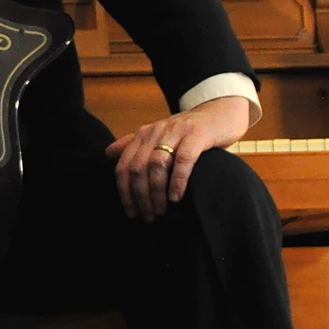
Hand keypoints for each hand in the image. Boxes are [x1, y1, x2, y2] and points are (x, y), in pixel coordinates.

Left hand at [104, 96, 251, 221]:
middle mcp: (156, 131)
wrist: (220, 113)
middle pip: (138, 168)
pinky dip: (177, 181)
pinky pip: (183, 160)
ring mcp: (176, 131)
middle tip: (148, 216)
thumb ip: (133, 145)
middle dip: (140, 196)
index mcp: (143, 134)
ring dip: (156, 192)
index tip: (131, 211)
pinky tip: (176, 197)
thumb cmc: (188, 132)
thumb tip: (107, 154)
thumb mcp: (159, 136)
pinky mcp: (197, 134)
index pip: (124, 165)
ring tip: (161, 210)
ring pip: (157, 165)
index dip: (124, 192)